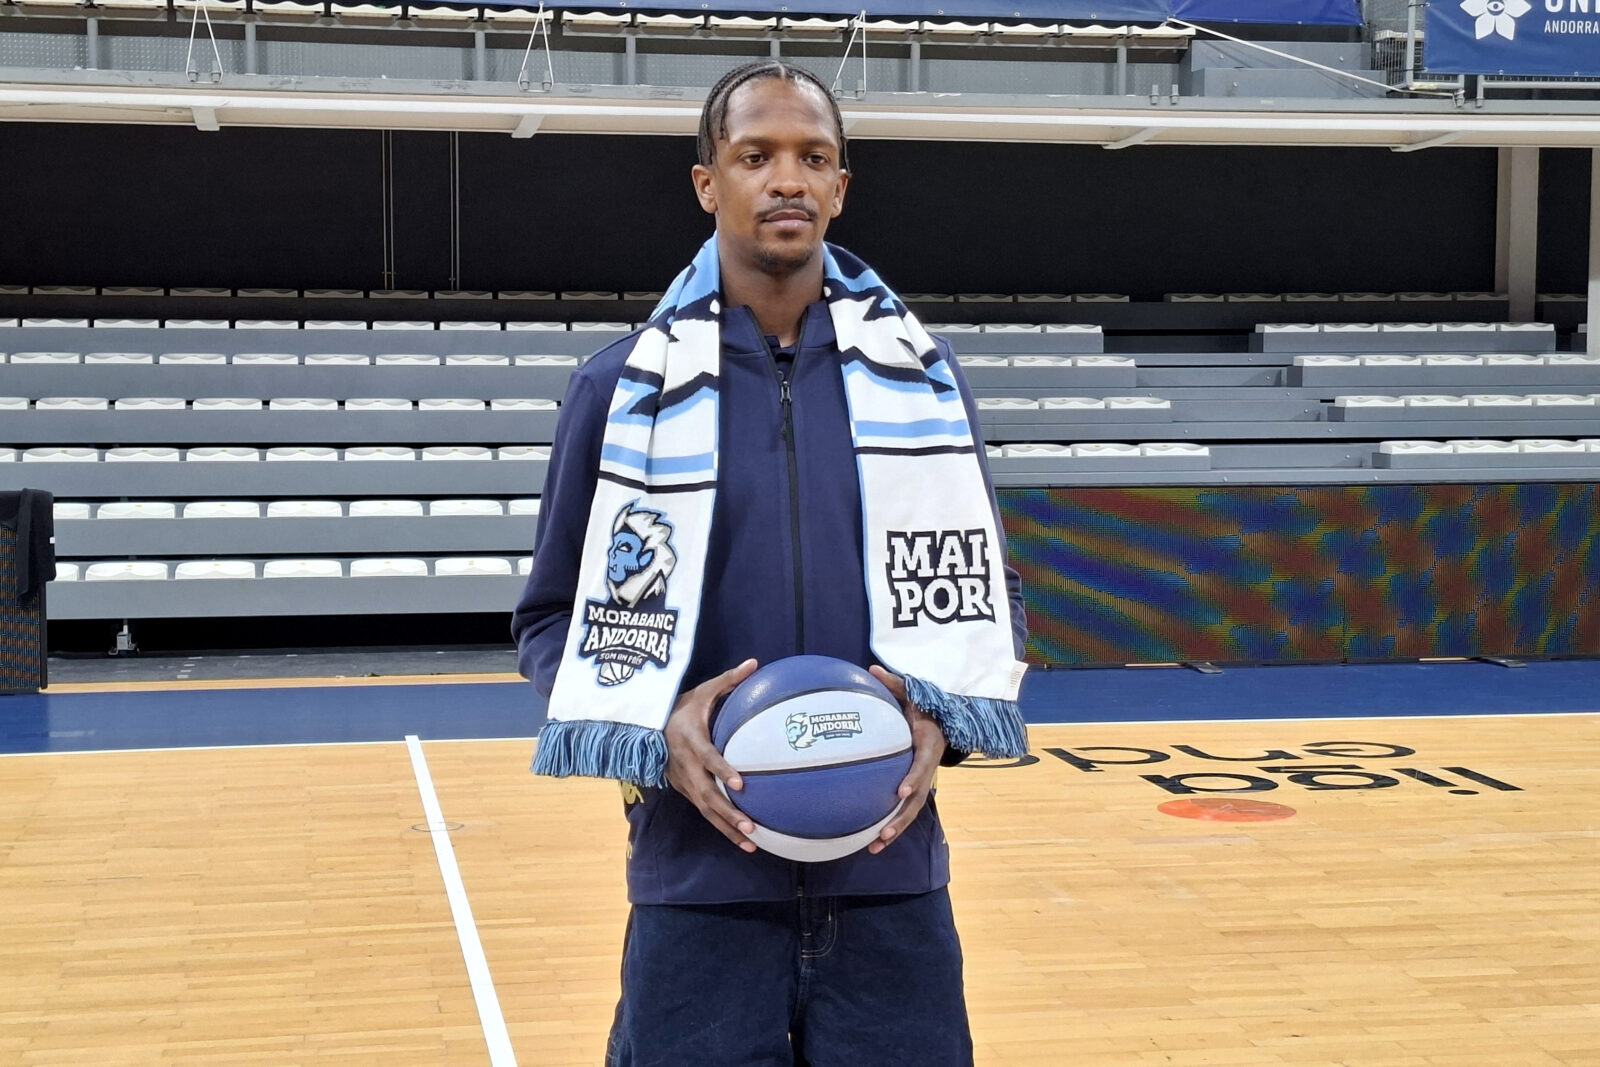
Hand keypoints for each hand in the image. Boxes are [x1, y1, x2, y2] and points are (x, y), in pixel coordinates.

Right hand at [665, 658, 759, 852]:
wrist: (647, 726)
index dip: (722, 769)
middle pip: (707, 794)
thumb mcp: (703, 690)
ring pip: (705, 809)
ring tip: (751, 842)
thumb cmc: (681, 706)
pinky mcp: (684, 791)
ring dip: (727, 827)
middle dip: (728, 812)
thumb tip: (755, 663)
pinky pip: (704, 811)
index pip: (707, 757)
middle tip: (751, 826)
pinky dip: (721, 827)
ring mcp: (683, 781)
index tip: (740, 783)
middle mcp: (685, 765)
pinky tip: (743, 840)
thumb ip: (729, 679)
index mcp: (691, 740)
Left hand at [867, 666, 946, 854]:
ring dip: (894, 829)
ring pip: (911, 810)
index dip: (913, 779)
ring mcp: (922, 780)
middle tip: (884, 832)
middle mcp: (927, 768)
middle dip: (901, 818)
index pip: (922, 765)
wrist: (944, 719)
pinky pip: (904, 809)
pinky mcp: (914, 787)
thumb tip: (871, 669)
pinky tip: (870, 840)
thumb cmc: (924, 705)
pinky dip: (890, 824)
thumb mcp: (913, 692)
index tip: (900, 792)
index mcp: (928, 745)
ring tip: (874, 846)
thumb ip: (893, 684)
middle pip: (917, 799)